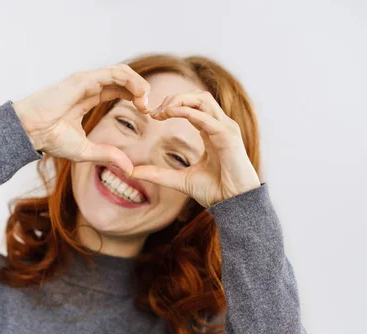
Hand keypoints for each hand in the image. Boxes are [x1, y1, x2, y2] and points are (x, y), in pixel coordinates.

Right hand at [11, 64, 150, 175]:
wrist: (30, 132)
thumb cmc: (50, 139)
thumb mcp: (86, 151)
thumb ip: (108, 155)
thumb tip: (129, 169)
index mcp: (88, 97)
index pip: (118, 89)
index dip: (135, 97)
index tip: (146, 113)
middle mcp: (88, 86)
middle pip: (123, 78)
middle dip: (141, 90)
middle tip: (149, 108)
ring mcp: (86, 80)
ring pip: (121, 71)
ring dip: (139, 83)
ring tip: (146, 101)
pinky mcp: (84, 79)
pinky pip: (113, 73)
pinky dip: (130, 80)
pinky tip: (140, 94)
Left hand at [129, 90, 261, 208]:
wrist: (234, 205)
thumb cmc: (215, 192)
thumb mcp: (179, 180)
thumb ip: (158, 173)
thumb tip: (132, 172)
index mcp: (211, 131)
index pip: (192, 105)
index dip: (171, 105)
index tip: (153, 116)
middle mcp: (220, 126)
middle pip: (197, 96)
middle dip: (174, 98)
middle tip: (154, 111)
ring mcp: (226, 128)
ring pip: (202, 99)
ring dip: (179, 100)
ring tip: (161, 111)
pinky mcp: (228, 136)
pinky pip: (206, 117)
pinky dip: (187, 111)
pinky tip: (170, 114)